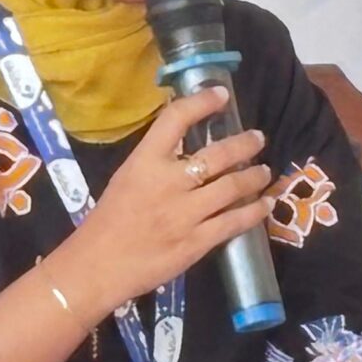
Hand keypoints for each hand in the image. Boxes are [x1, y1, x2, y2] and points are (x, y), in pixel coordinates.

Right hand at [50, 87, 273, 315]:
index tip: (221, 95)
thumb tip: (188, 148)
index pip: (176, 120)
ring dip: (255, 176)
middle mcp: (168, 182)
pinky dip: (255, 211)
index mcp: (144, 162)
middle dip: (244, 143)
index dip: (202, 102)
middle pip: (217, 154)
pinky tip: (265, 205)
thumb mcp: (126, 178)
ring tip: (265, 171)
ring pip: (233, 187)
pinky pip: (235, 222)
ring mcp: (186, 213)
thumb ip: (156, 163)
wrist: (97, 266)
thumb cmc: (107, 221)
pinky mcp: (197, 242)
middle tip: (258, 138)